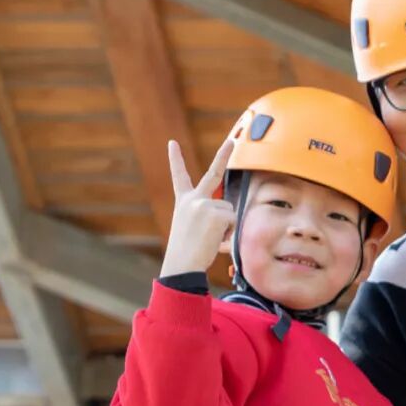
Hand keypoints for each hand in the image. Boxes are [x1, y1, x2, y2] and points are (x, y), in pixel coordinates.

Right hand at [159, 138, 234, 276]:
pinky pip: (233, 221)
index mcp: (183, 202)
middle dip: (223, 154)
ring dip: (225, 226)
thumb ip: (207, 216)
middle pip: (212, 173)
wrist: (181, 264)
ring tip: (209, 238)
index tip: (172, 143)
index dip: (176, 159)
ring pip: (229, 211)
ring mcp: (205, 204)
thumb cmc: (186, 252)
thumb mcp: (191, 228)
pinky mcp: (217, 214)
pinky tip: (214, 240)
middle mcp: (193, 199)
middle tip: (232, 141)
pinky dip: (228, 233)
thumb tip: (229, 216)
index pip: (179, 176)